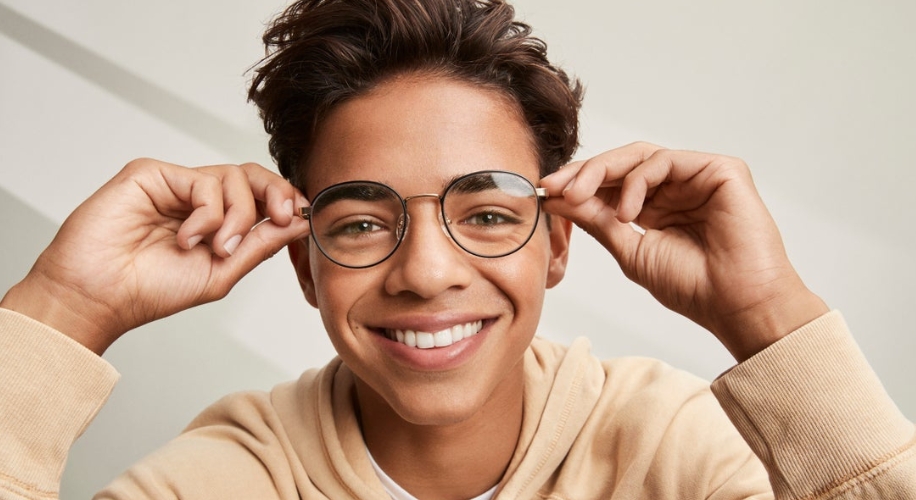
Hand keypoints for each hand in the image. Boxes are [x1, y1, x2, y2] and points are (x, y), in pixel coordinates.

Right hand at [0, 158, 310, 354]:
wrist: (99, 297)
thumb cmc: (150, 290)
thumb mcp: (222, 272)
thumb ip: (260, 244)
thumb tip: (301, 222)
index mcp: (215, 221)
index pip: (260, 197)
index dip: (286, 201)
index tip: (301, 218)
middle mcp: (197, 199)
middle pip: (253, 175)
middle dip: (277, 193)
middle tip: (282, 217)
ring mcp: (175, 185)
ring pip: (234, 176)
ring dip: (238, 217)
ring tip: (216, 248)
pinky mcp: (152, 174)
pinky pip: (202, 181)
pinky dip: (207, 214)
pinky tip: (188, 238)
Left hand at [540, 142, 827, 360]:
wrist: (737, 305)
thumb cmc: (693, 287)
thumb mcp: (629, 250)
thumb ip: (597, 220)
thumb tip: (558, 199)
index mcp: (657, 208)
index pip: (612, 183)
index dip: (577, 184)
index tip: (545, 192)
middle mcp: (677, 188)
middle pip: (622, 163)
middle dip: (583, 172)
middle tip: (554, 186)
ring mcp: (698, 176)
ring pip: (640, 155)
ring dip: (602, 173)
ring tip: (581, 197)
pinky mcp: (720, 169)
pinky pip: (666, 160)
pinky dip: (639, 181)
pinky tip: (628, 212)